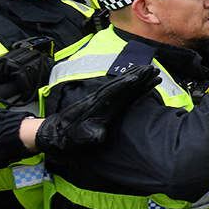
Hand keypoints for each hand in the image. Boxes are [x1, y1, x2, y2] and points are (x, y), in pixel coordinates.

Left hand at [35, 65, 160, 154]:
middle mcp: (101, 99)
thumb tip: (99, 137)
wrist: (57, 134)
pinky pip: (123, 91)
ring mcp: (103, 100)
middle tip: (152, 68)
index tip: (139, 76)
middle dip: (137, 75)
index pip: (114, 91)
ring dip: (138, 76)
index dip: (127, 84)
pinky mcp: (106, 103)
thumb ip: (89, 136)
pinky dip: (135, 85)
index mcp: (97, 106)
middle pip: (121, 83)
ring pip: (123, 84)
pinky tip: (143, 83)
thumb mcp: (79, 139)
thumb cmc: (69, 138)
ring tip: (152, 71)